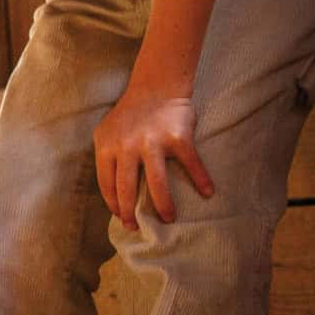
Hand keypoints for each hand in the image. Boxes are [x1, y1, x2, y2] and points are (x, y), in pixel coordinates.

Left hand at [94, 85, 212, 231]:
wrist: (156, 87)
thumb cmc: (130, 115)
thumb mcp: (107, 133)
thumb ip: (108, 158)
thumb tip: (113, 192)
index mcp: (107, 146)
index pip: (106, 183)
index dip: (113, 203)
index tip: (120, 217)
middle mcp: (127, 146)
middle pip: (127, 188)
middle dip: (130, 212)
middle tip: (136, 227)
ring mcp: (153, 142)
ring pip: (157, 183)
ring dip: (163, 205)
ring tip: (168, 219)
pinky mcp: (178, 138)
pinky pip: (190, 164)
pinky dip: (201, 180)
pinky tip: (207, 193)